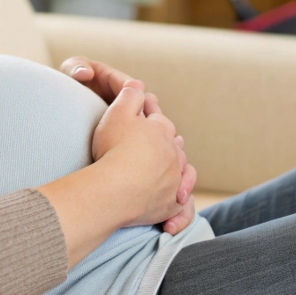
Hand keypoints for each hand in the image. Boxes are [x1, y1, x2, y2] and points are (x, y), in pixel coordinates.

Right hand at [63, 59, 198, 220]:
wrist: (116, 187)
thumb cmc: (114, 147)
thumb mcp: (117, 111)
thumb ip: (129, 94)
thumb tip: (138, 84)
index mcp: (162, 130)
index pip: (159, 121)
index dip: (148, 120)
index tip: (139, 123)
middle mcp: (174, 154)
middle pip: (173, 146)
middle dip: (164, 146)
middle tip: (151, 148)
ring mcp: (174, 180)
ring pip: (181, 173)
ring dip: (175, 172)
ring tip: (164, 174)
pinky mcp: (170, 204)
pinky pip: (181, 206)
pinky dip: (178, 208)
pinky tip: (170, 210)